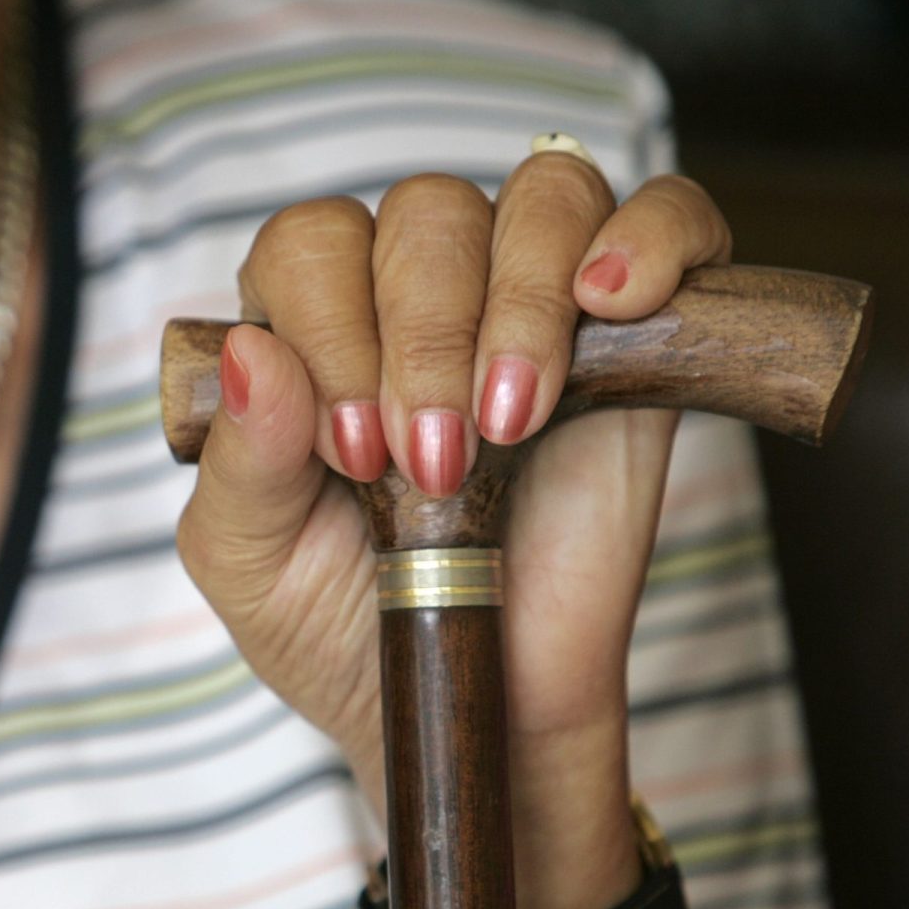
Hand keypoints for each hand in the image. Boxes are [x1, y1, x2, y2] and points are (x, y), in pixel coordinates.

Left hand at [174, 154, 732, 908]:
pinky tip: (612, 300)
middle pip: (424, 216)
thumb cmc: (340, 626)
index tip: (357, 455)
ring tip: (513, 419)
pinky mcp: (640, 338)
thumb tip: (252, 354)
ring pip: (543, 196)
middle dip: (425, 336)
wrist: (472, 711)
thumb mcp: (250, 564)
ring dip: (523, 299)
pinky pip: (666, 216)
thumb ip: (243, 463)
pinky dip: (648, 235)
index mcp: (310, 326)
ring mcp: (534, 304)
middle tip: (435, 463)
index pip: (310, 244)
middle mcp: (417, 293)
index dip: (331, 328)